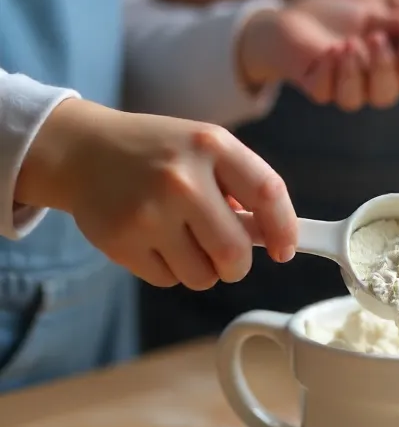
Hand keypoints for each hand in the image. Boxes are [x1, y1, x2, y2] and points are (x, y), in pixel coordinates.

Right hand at [15, 100, 297, 289]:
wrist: (84, 151)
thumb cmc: (157, 152)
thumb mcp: (203, 148)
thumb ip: (241, 185)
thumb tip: (271, 235)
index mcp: (211, 145)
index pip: (268, 193)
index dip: (284, 228)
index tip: (285, 249)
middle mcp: (181, 179)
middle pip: (234, 252)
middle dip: (236, 263)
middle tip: (227, 254)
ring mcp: (148, 213)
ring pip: (203, 276)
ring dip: (201, 268)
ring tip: (181, 237)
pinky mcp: (121, 242)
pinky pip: (168, 280)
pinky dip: (169, 269)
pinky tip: (153, 239)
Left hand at [238, 0, 398, 111]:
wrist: (295, 17)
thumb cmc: (338, 18)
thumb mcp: (373, 14)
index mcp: (389, 69)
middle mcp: (367, 85)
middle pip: (386, 96)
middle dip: (384, 69)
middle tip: (377, 39)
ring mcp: (339, 89)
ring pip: (353, 100)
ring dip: (354, 72)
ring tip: (348, 43)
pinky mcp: (314, 86)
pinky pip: (325, 91)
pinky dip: (330, 70)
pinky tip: (331, 49)